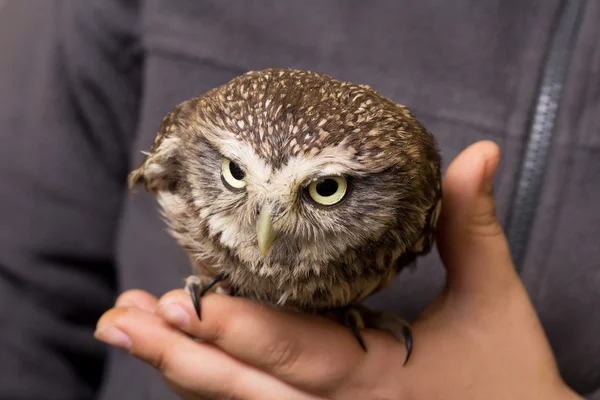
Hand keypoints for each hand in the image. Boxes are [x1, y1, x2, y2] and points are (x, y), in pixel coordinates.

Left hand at [96, 141, 582, 398]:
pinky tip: (174, 349)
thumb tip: (476, 155)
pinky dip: (207, 377)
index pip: (301, 355)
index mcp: (377, 380)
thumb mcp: (492, 300)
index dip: (246, 331)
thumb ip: (470, 226)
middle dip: (181, 352)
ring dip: (181, 364)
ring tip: (126, 325)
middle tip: (121, 319)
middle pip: (246, 388)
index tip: (192, 301)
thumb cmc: (507, 377)